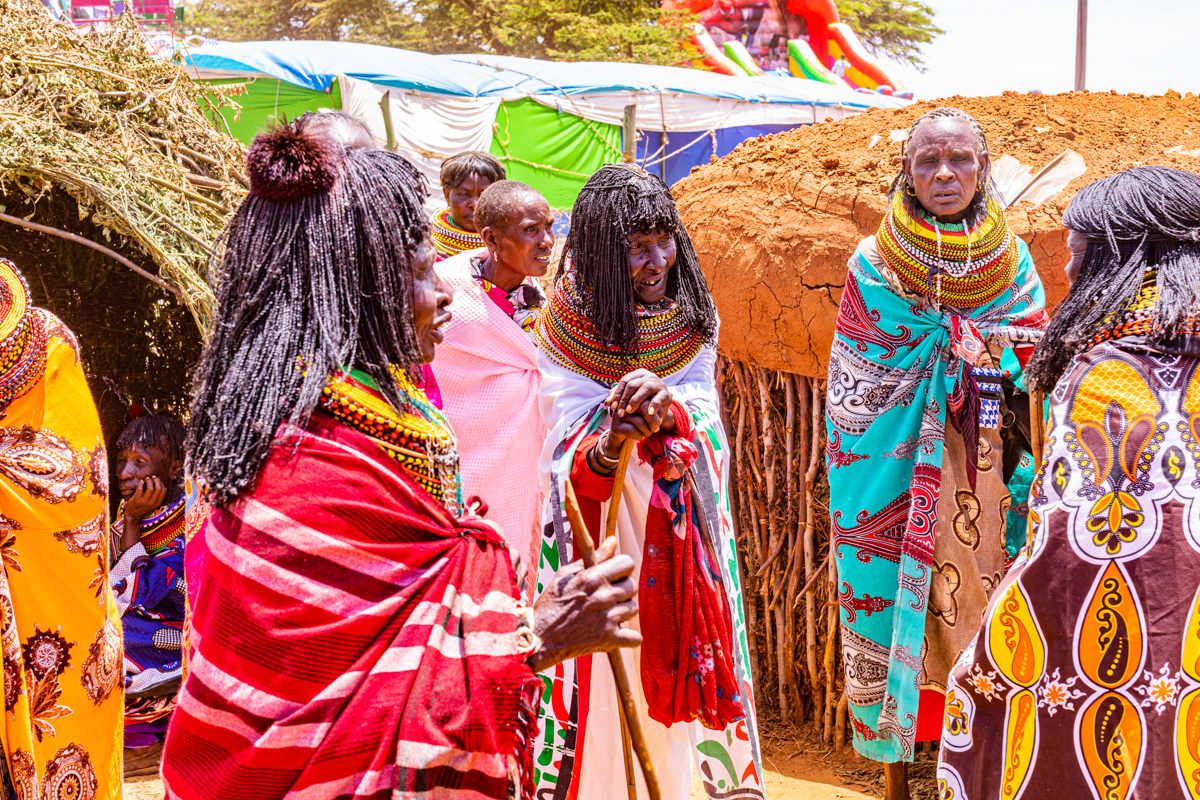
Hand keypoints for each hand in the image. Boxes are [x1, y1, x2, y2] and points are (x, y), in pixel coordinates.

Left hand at [120, 477, 166, 552]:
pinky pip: (140, 488)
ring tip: (146, 478)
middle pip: (158, 488)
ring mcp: (144, 501)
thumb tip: (160, 485)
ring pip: (150, 488)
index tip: (157, 480)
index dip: (161, 483)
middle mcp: (152, 502)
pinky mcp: (137, 500)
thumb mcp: (153, 504)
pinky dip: (140, 483)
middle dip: (156, 480)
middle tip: (152, 477)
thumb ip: (157, 497)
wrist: (133, 516)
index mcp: (157, 503)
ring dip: (149, 481)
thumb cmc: (143, 508)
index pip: (163, 490)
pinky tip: (140, 481)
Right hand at [527, 537, 640, 672]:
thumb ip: (593, 557)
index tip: (614, 577)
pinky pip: (636, 637)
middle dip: (622, 591)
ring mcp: (608, 619)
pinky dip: (628, 637)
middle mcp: (603, 596)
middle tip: (606, 598)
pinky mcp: (609, 640)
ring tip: (605, 616)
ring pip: (633, 609)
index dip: (622, 569)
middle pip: (633, 586)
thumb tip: (613, 541)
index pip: (628, 563)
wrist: (539, 638)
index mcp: (593, 577)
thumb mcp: (566, 575)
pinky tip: (615, 634)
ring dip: (623, 612)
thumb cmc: (550, 604)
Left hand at [601, 370, 675, 453]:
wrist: (659, 409)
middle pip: (633, 384)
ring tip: (630, 411)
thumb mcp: (629, 398)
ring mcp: (659, 384)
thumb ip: (617, 398)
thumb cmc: (641, 402)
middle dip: (624, 399)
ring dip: (636, 400)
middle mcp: (649, 376)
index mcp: (638, 374)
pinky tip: (649, 413)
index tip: (612, 407)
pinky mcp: (667, 394)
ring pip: (645, 388)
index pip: (625, 381)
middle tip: (620, 412)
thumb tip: (606, 403)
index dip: (617, 394)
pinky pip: (660, 397)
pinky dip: (654, 404)